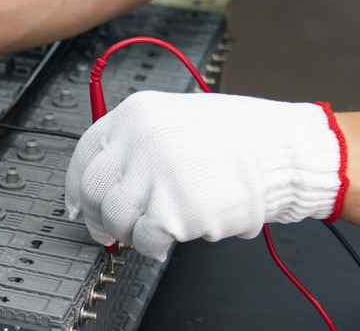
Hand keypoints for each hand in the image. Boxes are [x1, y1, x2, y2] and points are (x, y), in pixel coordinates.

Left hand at [65, 91, 346, 260]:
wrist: (285, 152)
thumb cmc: (241, 136)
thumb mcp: (177, 117)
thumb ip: (138, 142)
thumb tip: (110, 176)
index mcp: (135, 113)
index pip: (84, 152)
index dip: (74, 184)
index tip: (74, 203)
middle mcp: (137, 140)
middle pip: (92, 188)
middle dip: (97, 216)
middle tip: (108, 230)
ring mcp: (153, 175)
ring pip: (115, 216)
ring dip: (128, 232)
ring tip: (153, 228)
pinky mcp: (171, 210)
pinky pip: (143, 239)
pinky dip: (151, 246)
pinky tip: (168, 239)